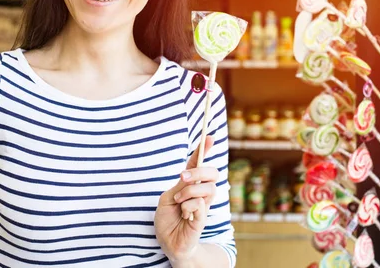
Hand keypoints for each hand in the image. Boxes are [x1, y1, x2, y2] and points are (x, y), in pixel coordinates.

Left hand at [154, 136, 218, 262]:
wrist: (167, 243)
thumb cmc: (167, 220)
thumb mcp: (168, 198)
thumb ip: (180, 186)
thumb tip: (189, 174)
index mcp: (190, 185)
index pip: (199, 164)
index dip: (204, 150)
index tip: (209, 137)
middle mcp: (201, 193)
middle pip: (212, 173)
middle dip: (198, 171)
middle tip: (182, 178)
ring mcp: (204, 205)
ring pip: (208, 188)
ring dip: (189, 192)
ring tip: (178, 202)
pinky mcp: (204, 218)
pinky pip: (201, 204)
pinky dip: (188, 206)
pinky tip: (184, 214)